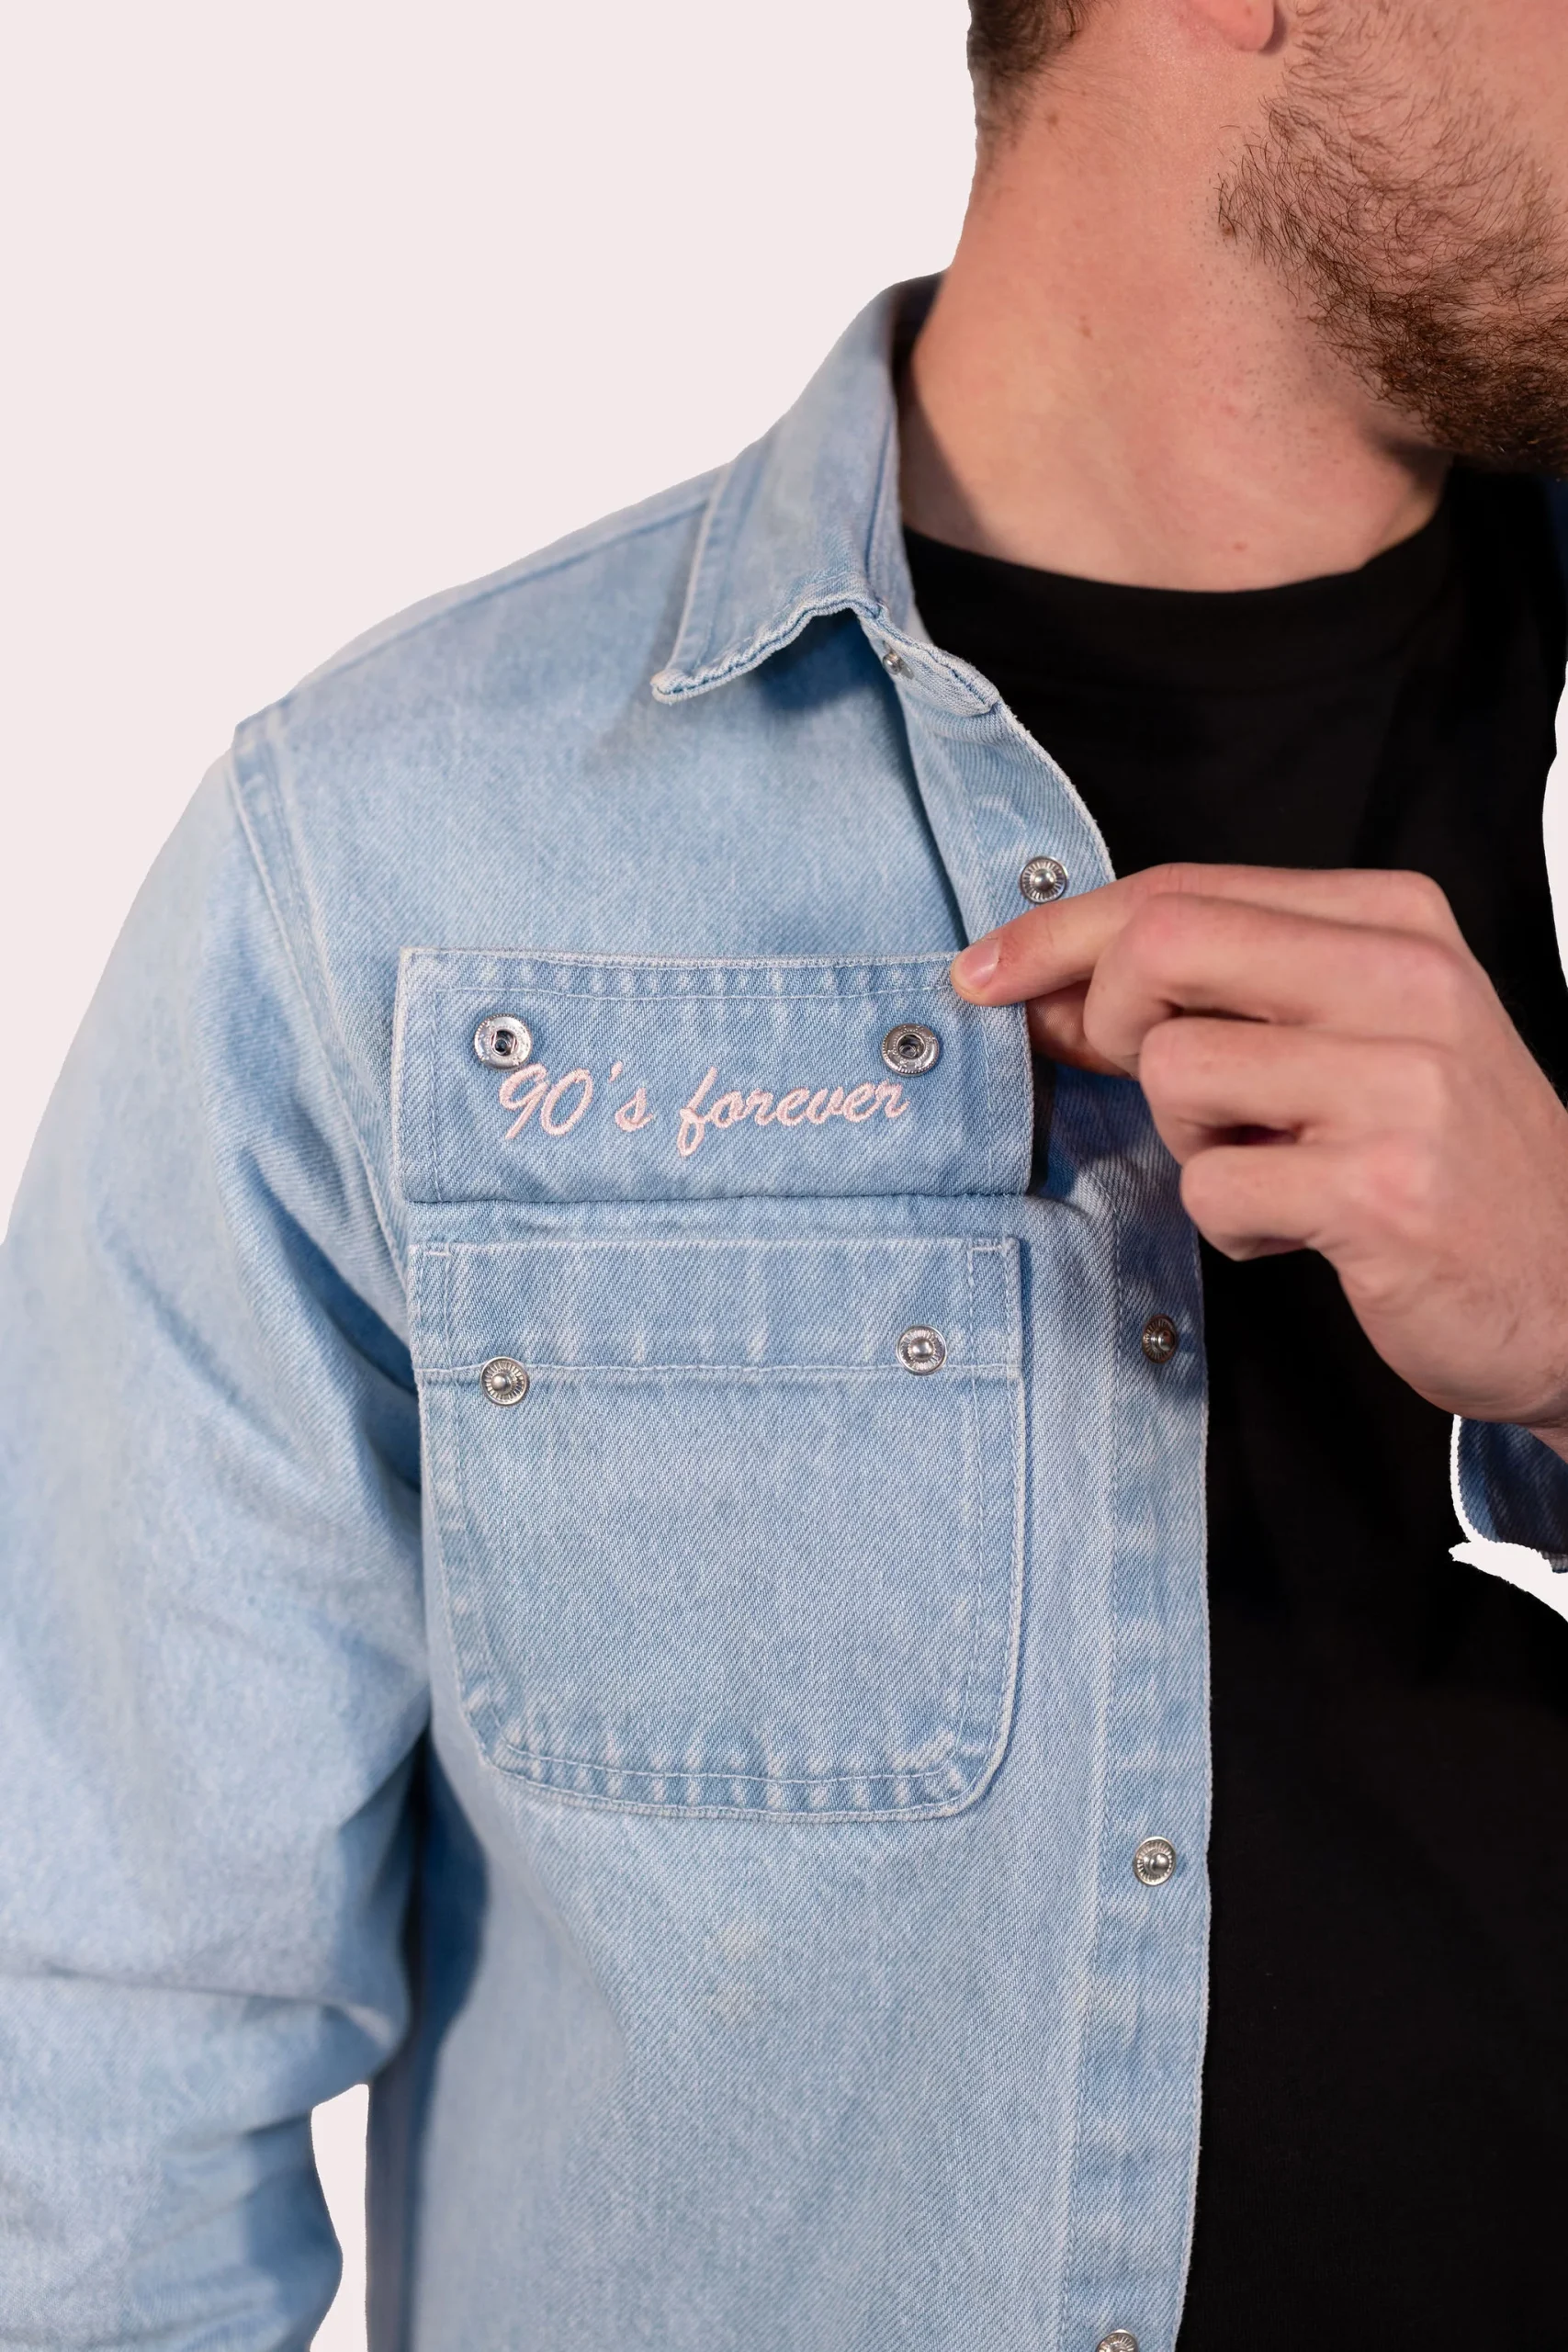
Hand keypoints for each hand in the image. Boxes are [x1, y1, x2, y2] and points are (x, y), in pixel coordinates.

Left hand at [950, 863, 1567, 1454]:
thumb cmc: (1448, 1160)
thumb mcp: (1349, 1039)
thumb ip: (1216, 997)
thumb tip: (1048, 988)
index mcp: (1396, 922)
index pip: (1185, 889)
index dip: (1060, 931)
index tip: (986, 971)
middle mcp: (1408, 983)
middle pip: (1163, 944)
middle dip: (1105, 1015)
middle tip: (1139, 1074)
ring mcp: (1403, 1083)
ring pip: (1175, 1072)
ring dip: (1189, 1139)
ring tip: (1271, 1164)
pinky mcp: (1384, 1188)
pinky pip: (1214, 1188)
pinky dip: (1230, 1222)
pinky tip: (1299, 1227)